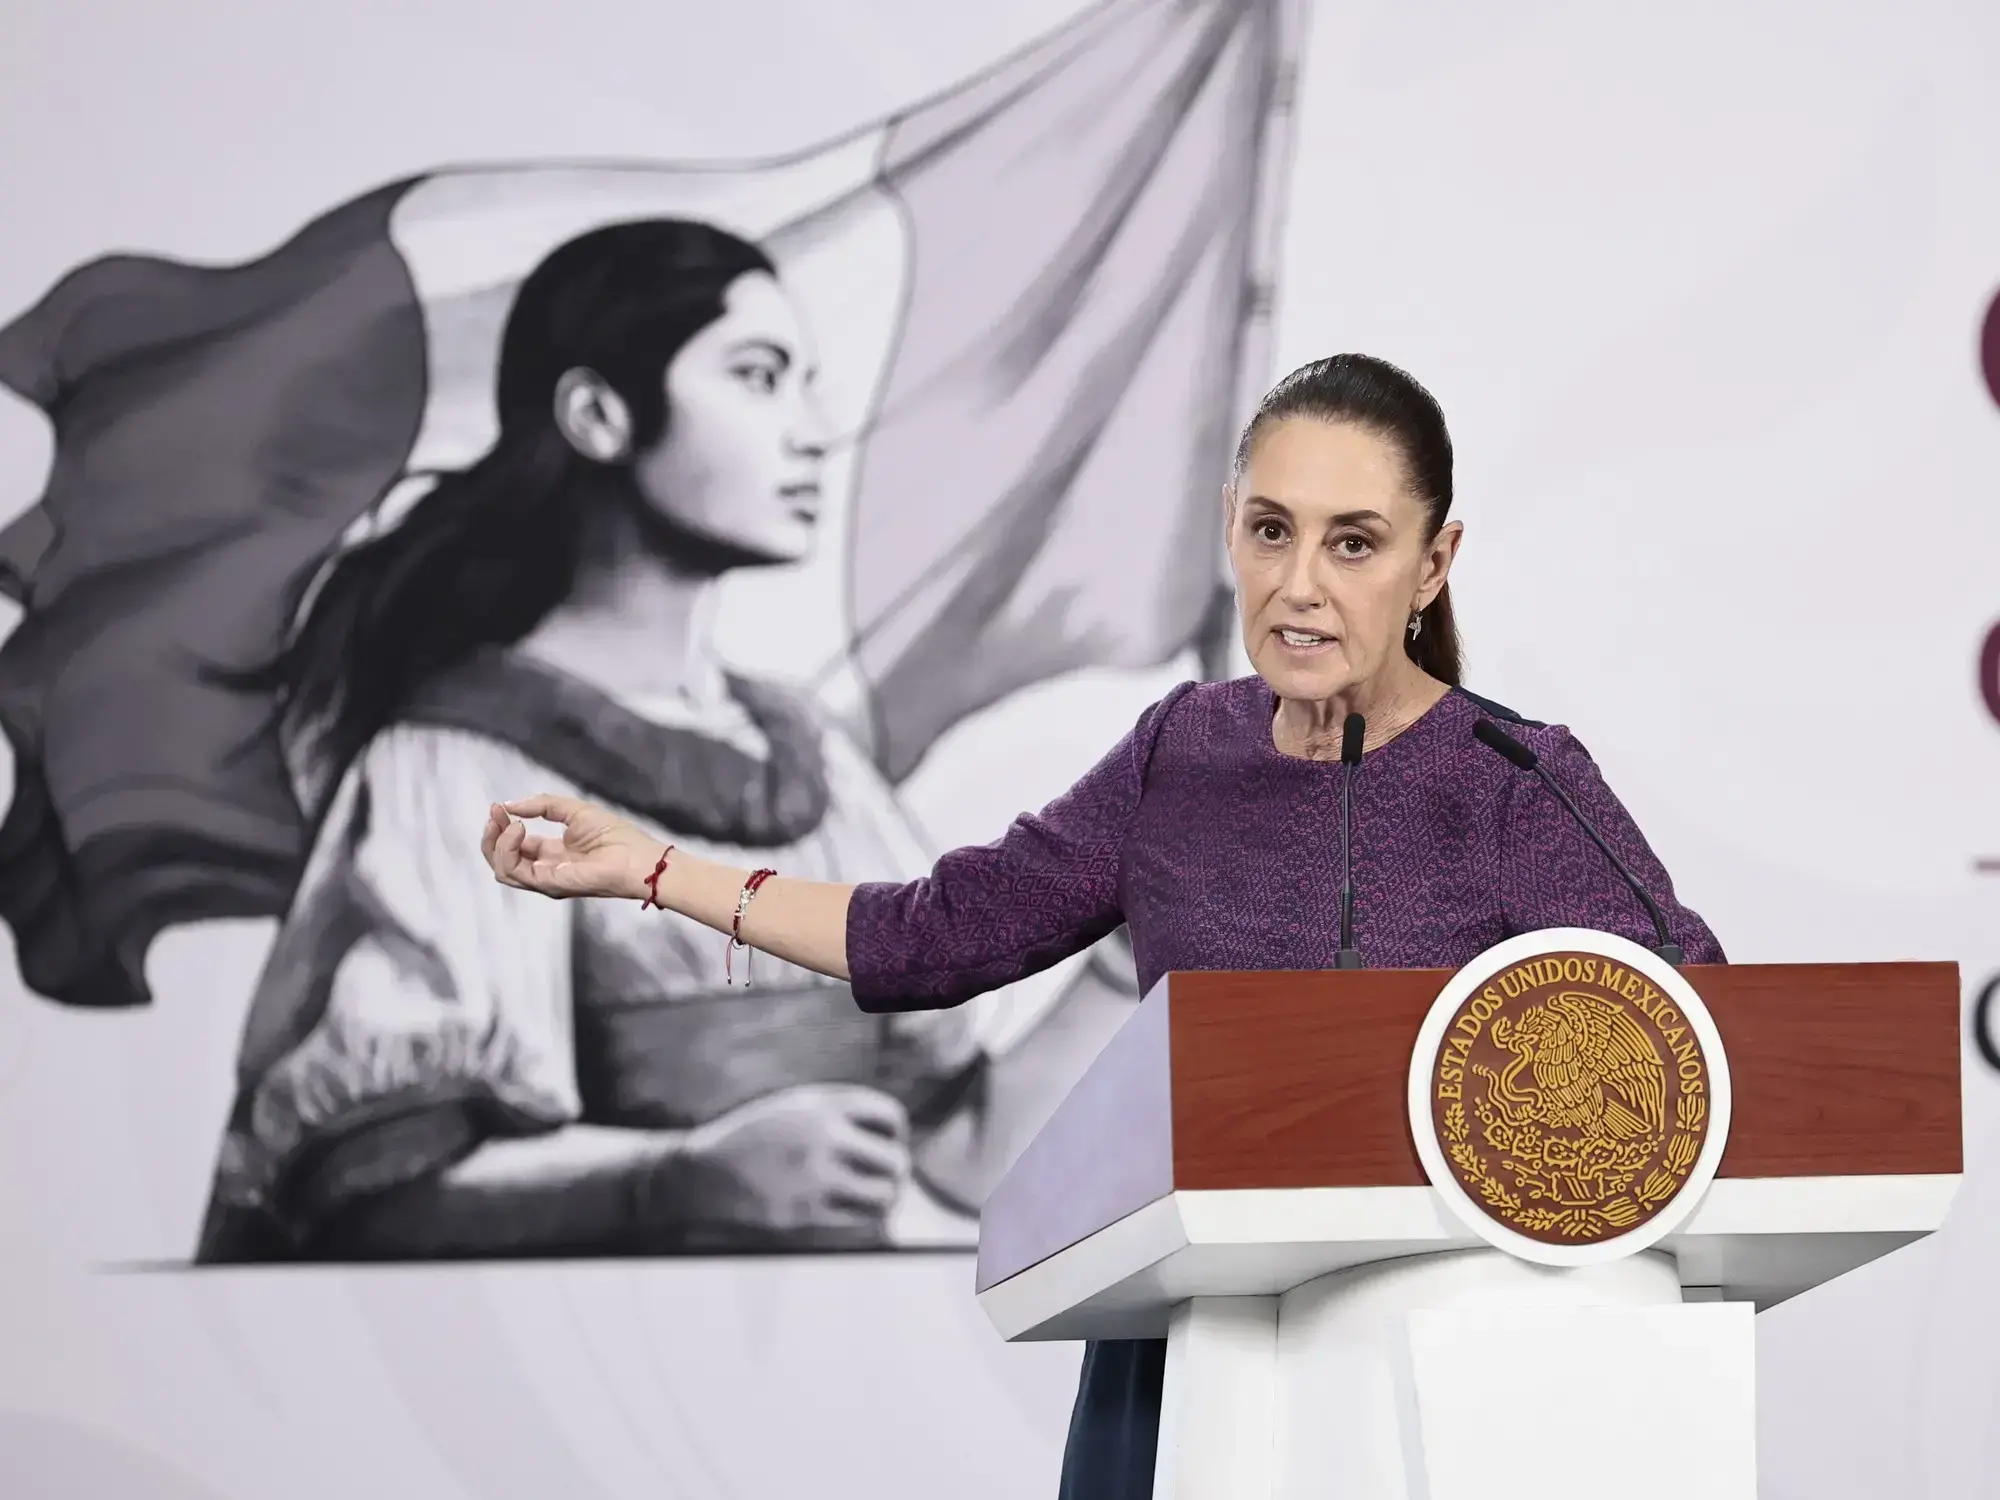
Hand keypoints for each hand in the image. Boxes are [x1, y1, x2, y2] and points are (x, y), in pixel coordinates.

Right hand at [481, 794, 661, 900]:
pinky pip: (512, 871)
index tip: (497, 807)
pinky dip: (508, 848)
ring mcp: (544, 879)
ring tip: (511, 823)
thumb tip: (510, 805)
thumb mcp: (573, 810)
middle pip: (502, 859)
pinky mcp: (546, 884)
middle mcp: (545, 869)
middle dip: (492, 835)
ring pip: (502, 869)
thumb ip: (542, 805)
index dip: (502, 825)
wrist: (635, 856)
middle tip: (495, 814)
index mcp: (552, 853)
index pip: (515, 844)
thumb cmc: (614, 835)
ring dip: (497, 842)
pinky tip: (519, 829)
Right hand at [641, 1084, 911, 1247]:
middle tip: (888, 1178)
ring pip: (883, 1196)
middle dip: (897, 1171)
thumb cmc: (751, 1140)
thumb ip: (837, 1112)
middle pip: (894, 1159)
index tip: (888, 1143)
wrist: (700, 1176)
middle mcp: (822, 1137)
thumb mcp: (792, 1107)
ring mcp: (814, 1178)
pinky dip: (866, 1222)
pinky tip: (857, 1218)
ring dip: (886, 1200)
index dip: (896, 1132)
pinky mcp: (803, 1215)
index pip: (889, 1115)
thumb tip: (890, 1134)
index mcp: (821, 1105)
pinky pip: (858, 1224)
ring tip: (877, 1200)